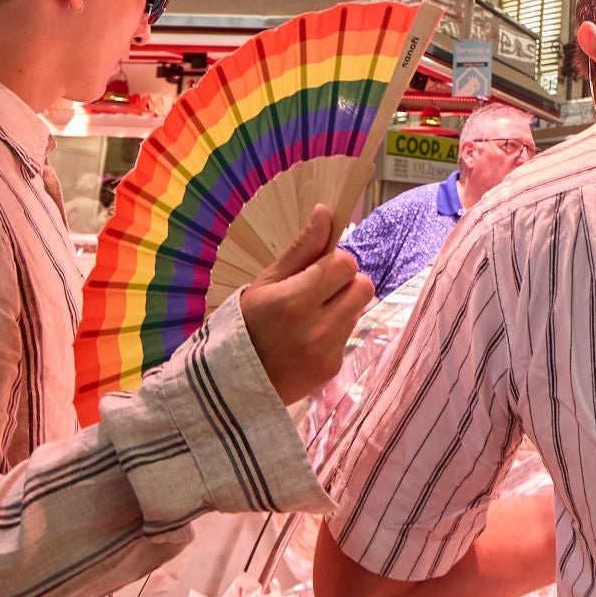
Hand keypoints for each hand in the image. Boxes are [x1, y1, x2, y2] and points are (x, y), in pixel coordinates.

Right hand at [239, 204, 375, 403]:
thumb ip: (300, 250)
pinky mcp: (333, 368)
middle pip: (363, 286)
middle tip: (320, 289)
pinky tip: (308, 338)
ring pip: (357, 310)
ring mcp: (327, 351)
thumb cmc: (245, 324)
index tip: (317, 268)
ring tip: (309, 316)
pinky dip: (334, 331)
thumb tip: (324, 212)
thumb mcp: (265, 283)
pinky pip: (348, 335)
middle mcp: (316, 328)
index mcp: (294, 301)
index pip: (345, 264)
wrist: (233, 384)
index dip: (334, 261)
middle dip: (346, 282)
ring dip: (341, 306)